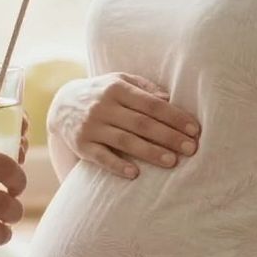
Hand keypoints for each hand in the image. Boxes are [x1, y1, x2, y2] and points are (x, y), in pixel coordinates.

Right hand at [47, 74, 198, 179]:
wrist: (62, 104)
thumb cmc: (102, 93)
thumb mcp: (119, 81)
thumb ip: (144, 88)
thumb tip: (169, 99)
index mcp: (117, 88)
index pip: (152, 104)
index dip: (174, 117)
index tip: (194, 130)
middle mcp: (103, 106)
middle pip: (142, 123)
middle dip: (169, 137)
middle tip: (191, 149)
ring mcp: (91, 126)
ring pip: (125, 141)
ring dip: (150, 152)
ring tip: (172, 161)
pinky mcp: (81, 144)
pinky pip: (101, 157)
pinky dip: (117, 166)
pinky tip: (134, 174)